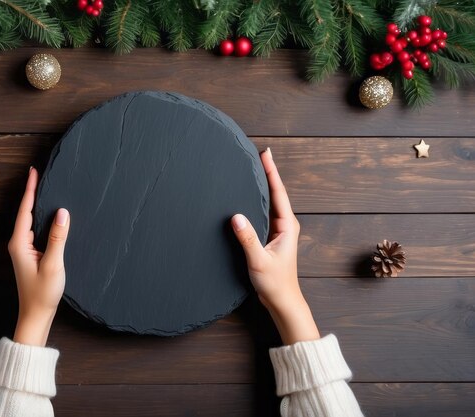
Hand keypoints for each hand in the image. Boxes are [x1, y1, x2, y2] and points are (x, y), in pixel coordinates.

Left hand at [8, 167, 70, 345]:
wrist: (36, 315)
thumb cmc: (42, 293)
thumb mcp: (54, 263)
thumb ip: (58, 237)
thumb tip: (63, 211)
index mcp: (20, 243)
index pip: (25, 210)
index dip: (30, 189)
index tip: (33, 171)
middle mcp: (19, 243)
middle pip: (26, 212)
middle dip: (33, 192)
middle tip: (39, 173)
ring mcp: (24, 249)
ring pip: (31, 221)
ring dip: (38, 205)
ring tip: (46, 187)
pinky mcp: (31, 254)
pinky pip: (36, 230)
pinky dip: (43, 218)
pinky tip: (51, 215)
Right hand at [231, 148, 319, 344]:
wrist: (283, 302)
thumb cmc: (275, 283)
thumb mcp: (258, 261)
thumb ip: (247, 239)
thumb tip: (235, 216)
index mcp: (287, 226)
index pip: (278, 193)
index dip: (271, 172)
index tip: (265, 153)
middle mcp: (285, 225)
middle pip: (276, 193)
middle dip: (268, 173)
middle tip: (259, 154)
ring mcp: (279, 231)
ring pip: (271, 202)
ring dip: (264, 185)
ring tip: (255, 168)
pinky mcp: (272, 237)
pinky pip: (265, 212)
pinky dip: (259, 200)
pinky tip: (250, 196)